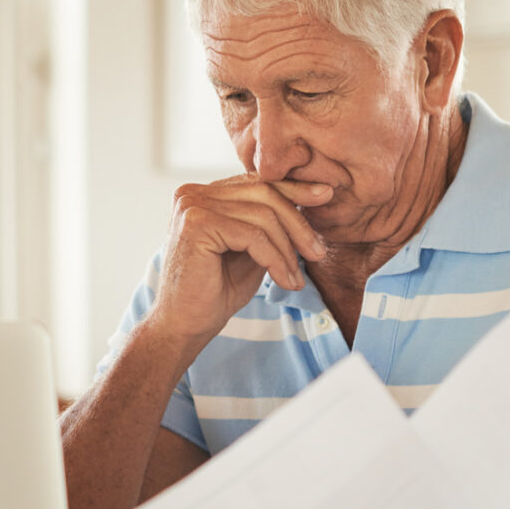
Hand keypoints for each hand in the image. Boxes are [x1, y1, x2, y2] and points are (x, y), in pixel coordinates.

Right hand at [147, 175, 331, 341]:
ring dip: (288, 249)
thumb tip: (309, 198)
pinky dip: (275, 260)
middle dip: (297, 223)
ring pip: (262, 215)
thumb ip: (268, 224)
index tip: (325, 195)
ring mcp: (192, 206)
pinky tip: (284, 281)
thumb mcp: (250, 250)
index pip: (256, 182)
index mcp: (203, 194)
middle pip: (263, 192)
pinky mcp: (196, 225)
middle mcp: (192, 193)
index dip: (293, 189)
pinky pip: (253, 236)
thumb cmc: (214, 292)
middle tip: (317, 252)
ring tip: (298, 277)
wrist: (184, 326)